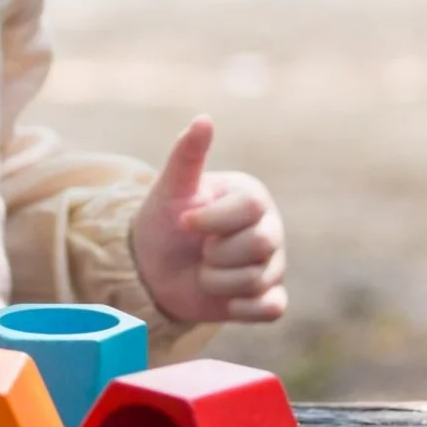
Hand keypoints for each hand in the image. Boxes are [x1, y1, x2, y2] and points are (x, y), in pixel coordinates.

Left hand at [130, 116, 286, 324]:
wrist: (153, 269)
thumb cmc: (164, 222)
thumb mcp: (170, 188)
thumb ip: (186, 155)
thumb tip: (204, 118)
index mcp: (251, 197)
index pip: (251, 208)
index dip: (212, 220)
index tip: (184, 222)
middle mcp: (270, 229)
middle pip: (260, 244)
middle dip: (215, 252)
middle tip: (199, 248)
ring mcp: (274, 265)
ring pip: (256, 280)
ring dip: (215, 280)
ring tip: (203, 269)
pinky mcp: (269, 299)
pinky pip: (269, 309)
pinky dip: (238, 307)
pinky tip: (221, 297)